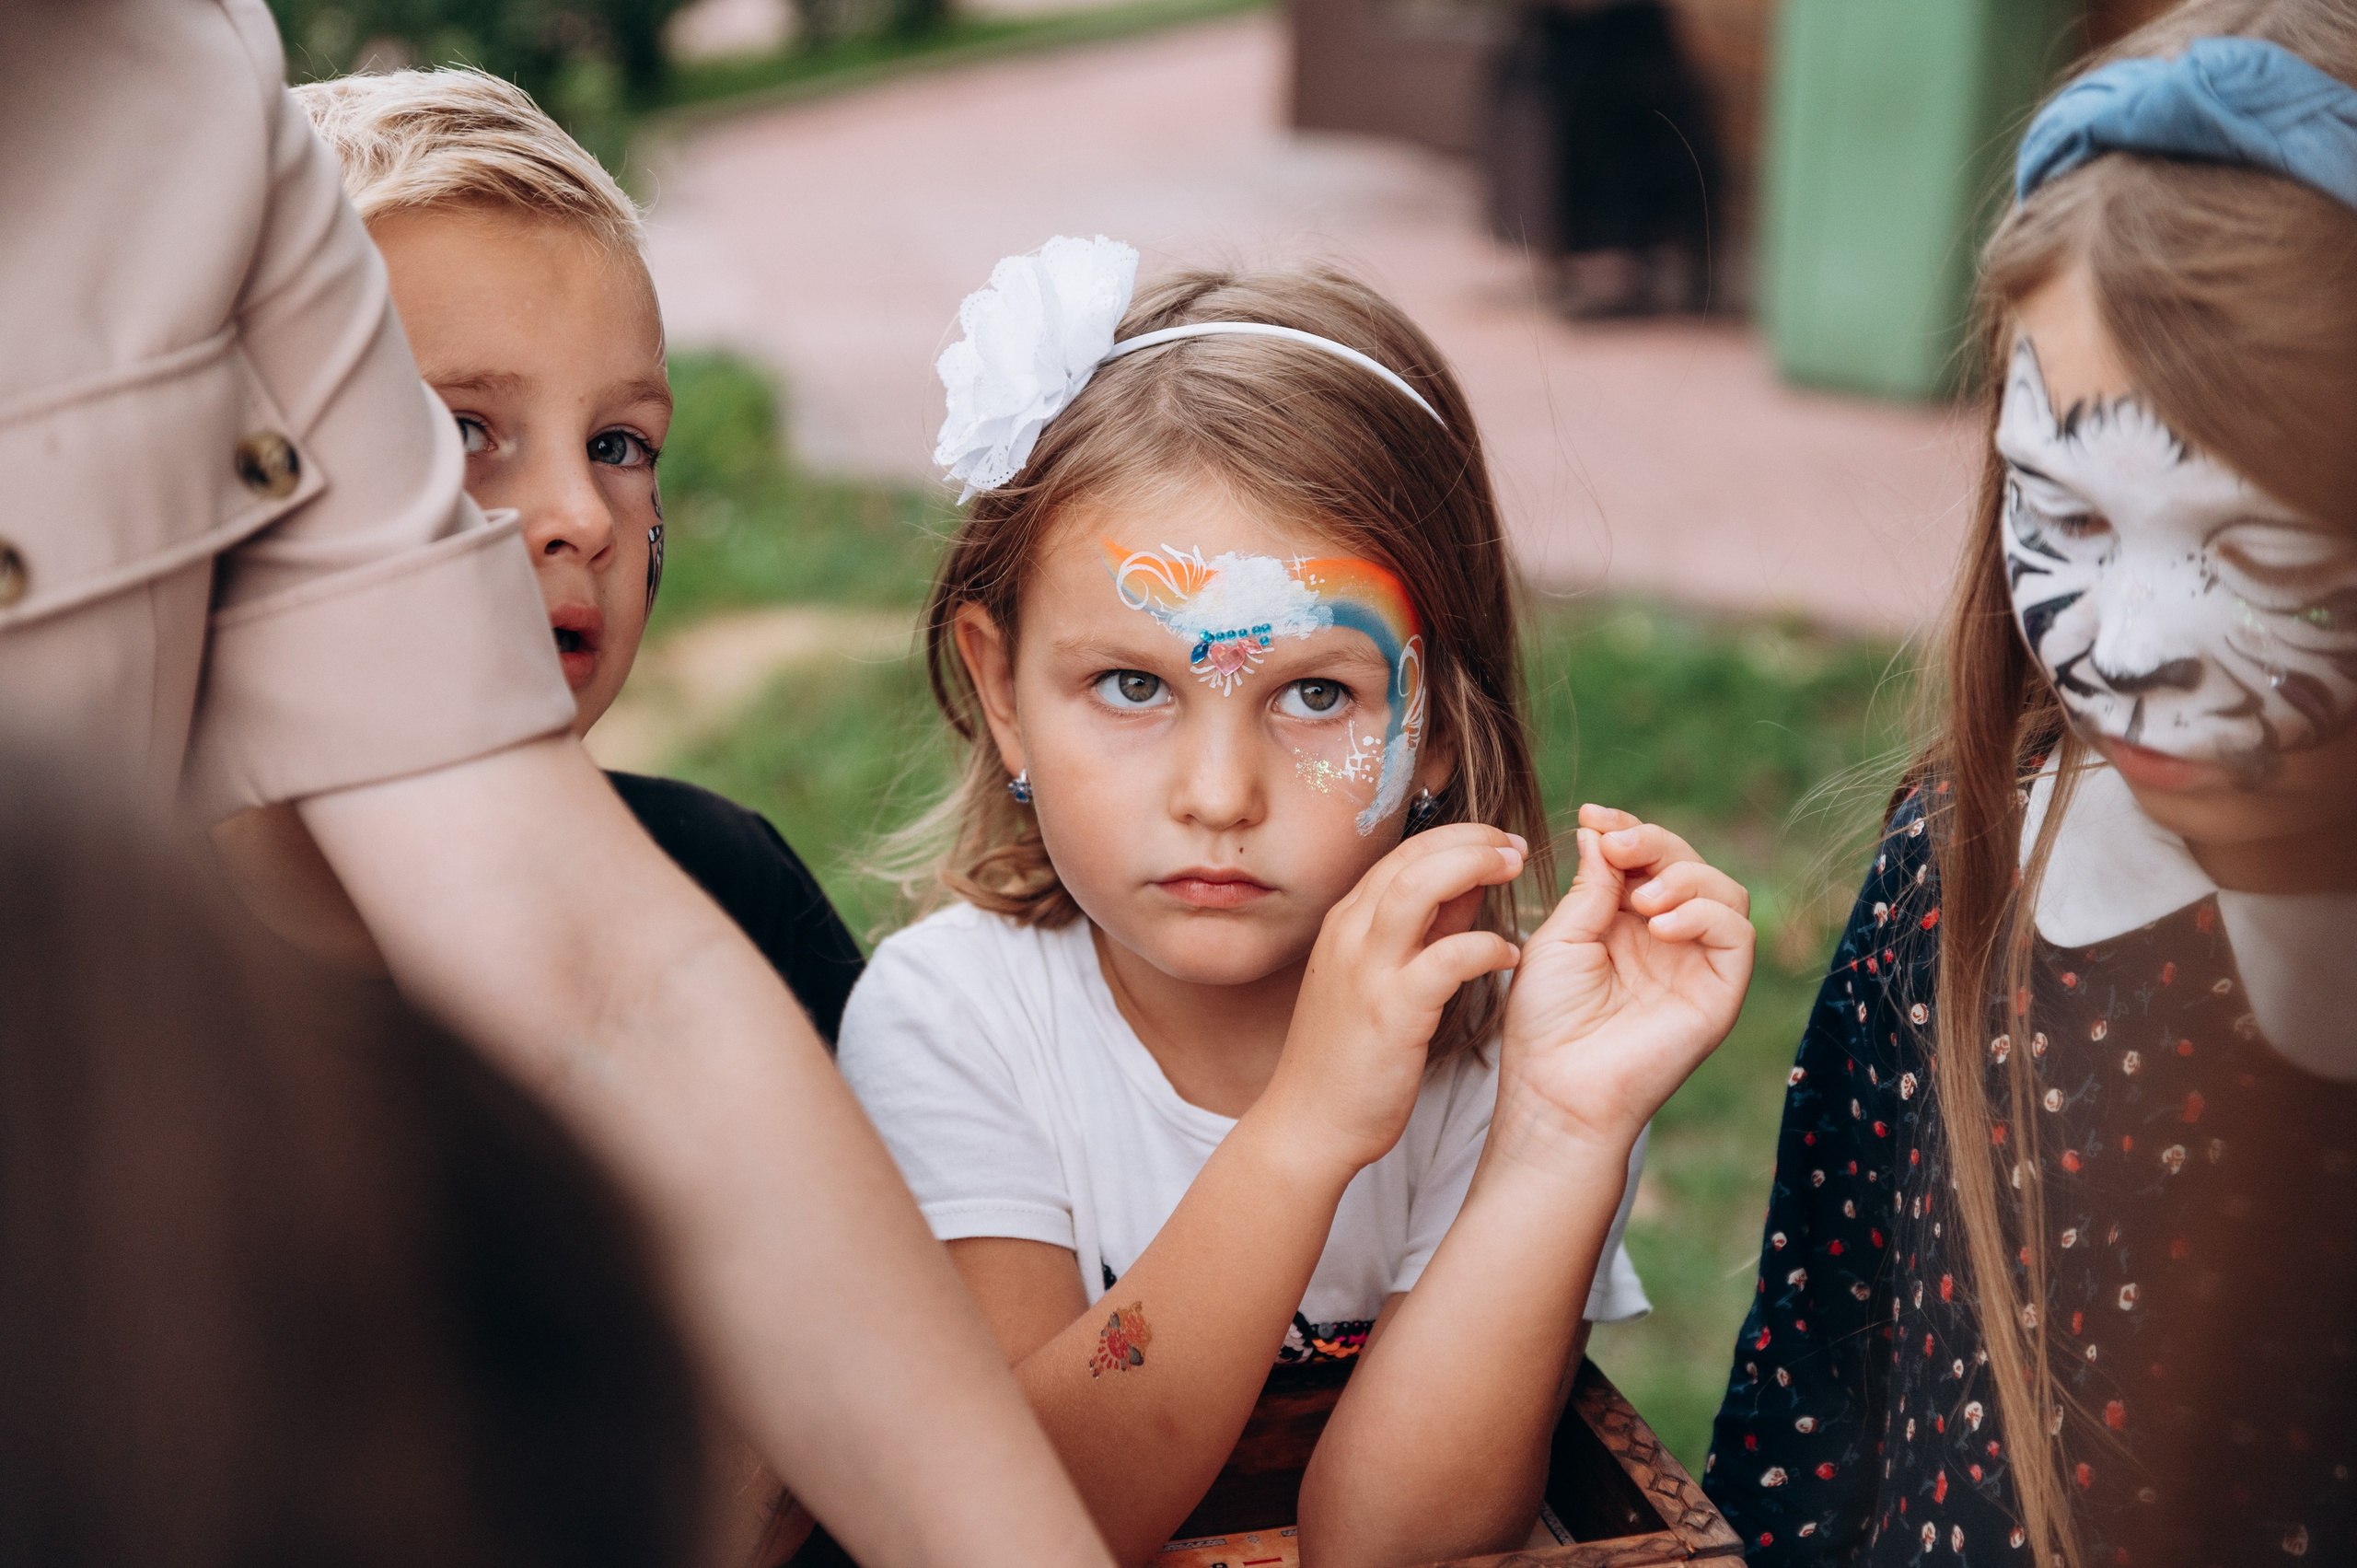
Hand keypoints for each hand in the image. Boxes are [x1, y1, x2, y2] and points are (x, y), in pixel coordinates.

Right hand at [1257, 824, 1526, 1180]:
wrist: (1309, 1122)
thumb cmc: (1349, 1054)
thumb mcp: (1380, 977)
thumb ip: (1425, 930)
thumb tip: (1469, 885)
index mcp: (1346, 923)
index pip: (1404, 855)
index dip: (1456, 838)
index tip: (1497, 842)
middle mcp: (1350, 935)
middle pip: (1412, 858)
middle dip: (1471, 840)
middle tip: (1515, 847)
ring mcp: (1367, 971)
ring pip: (1418, 888)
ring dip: (1473, 867)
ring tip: (1514, 872)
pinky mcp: (1391, 1012)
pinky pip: (1446, 959)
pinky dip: (1484, 946)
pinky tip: (1510, 955)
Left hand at [1491, 805, 1752, 1170]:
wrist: (1556, 1089)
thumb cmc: (1546, 1022)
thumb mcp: (1560, 939)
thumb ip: (1590, 886)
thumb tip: (1600, 830)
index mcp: (1624, 922)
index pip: (1645, 858)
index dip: (1627, 829)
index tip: (1593, 815)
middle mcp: (1667, 939)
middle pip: (1688, 864)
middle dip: (1654, 841)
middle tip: (1618, 843)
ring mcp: (1696, 965)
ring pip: (1723, 891)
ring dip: (1684, 876)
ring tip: (1641, 898)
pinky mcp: (1720, 992)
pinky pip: (1737, 934)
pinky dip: (1704, 914)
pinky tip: (1661, 925)